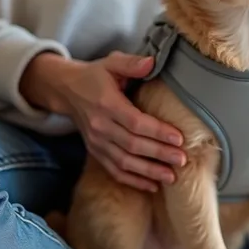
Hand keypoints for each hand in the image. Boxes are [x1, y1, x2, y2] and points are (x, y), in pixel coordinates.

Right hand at [20, 51, 186, 190]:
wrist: (66, 90)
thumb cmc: (95, 75)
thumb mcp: (112, 63)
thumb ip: (132, 63)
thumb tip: (152, 62)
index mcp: (107, 104)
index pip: (135, 122)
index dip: (157, 132)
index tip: (178, 138)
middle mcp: (100, 126)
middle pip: (132, 145)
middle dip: (159, 154)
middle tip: (182, 160)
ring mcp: (96, 142)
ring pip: (124, 162)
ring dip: (148, 172)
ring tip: (171, 177)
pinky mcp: (95, 152)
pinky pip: (114, 171)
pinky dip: (133, 181)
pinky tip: (152, 185)